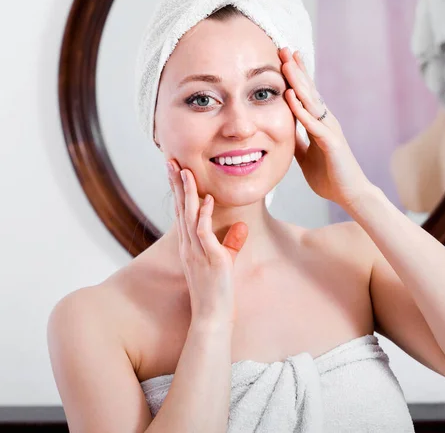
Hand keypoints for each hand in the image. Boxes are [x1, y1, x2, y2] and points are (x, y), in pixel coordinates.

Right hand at [167, 159, 248, 328]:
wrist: (212, 316)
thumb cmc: (217, 290)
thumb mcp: (225, 262)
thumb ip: (232, 243)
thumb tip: (242, 227)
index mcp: (189, 244)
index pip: (182, 211)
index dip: (178, 190)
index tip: (176, 170)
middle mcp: (189, 245)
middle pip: (180, 208)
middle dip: (175, 184)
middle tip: (170, 160)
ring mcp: (196, 251)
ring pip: (188, 216)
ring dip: (187, 193)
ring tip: (185, 171)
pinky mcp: (209, 258)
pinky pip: (203, 232)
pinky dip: (205, 215)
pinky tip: (208, 199)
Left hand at [279, 47, 371, 209]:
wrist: (350, 194)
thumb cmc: (330, 175)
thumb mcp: (306, 155)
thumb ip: (298, 140)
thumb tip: (283, 131)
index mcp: (320, 123)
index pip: (306, 94)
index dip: (296, 75)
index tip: (284, 56)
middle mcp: (326, 121)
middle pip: (309, 90)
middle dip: (296, 69)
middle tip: (284, 47)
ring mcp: (330, 130)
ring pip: (312, 101)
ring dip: (298, 82)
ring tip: (286, 63)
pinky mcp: (332, 143)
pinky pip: (313, 124)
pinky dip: (301, 110)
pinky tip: (290, 98)